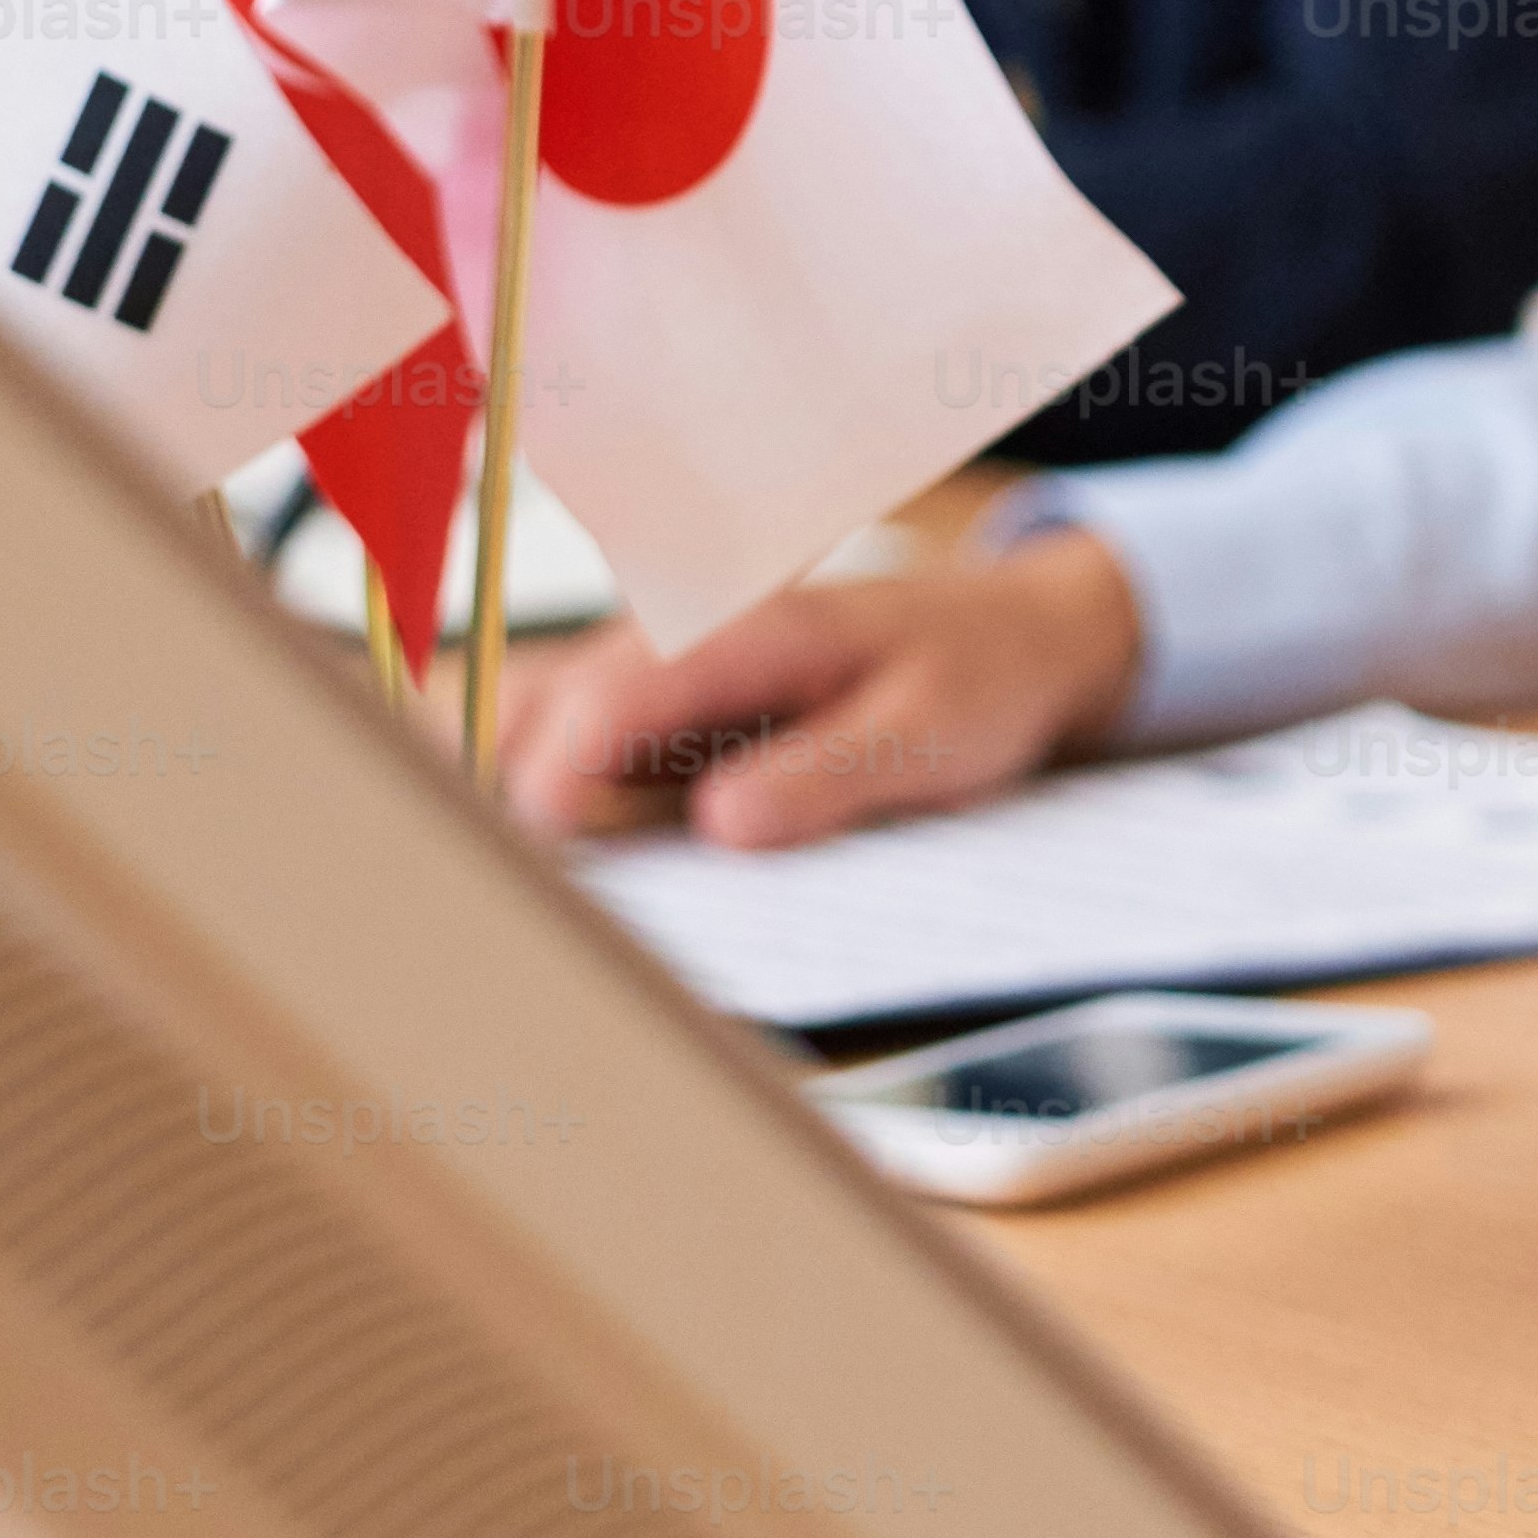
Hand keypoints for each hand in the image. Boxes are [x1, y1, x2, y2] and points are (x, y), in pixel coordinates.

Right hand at [494, 525, 1142, 848]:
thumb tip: (722, 825)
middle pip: (542, 715)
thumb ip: (829, 774)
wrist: (1013, 639)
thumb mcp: (930, 733)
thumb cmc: (974, 679)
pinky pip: (579, 737)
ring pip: (541, 722)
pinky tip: (588, 857)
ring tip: (555, 890)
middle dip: (524, 804)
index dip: (558, 793)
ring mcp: (665, 665)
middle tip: (544, 904)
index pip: (601, 706)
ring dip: (533, 799)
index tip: (557, 878)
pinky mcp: (667, 701)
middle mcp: (682, 636)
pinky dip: (564, 790)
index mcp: (741, 633)